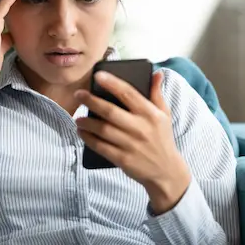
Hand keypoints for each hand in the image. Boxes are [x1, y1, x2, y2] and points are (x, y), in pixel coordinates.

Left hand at [75, 70, 191, 213]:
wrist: (167, 171)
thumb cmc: (162, 138)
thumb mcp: (164, 115)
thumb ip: (157, 93)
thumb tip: (156, 73)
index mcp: (151, 114)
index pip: (129, 94)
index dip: (112, 83)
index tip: (98, 75)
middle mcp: (141, 128)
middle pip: (111, 111)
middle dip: (92, 101)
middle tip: (78, 94)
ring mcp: (132, 145)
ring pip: (103, 130)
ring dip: (87, 122)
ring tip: (77, 117)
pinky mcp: (123, 160)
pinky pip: (101, 147)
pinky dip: (88, 139)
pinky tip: (81, 132)